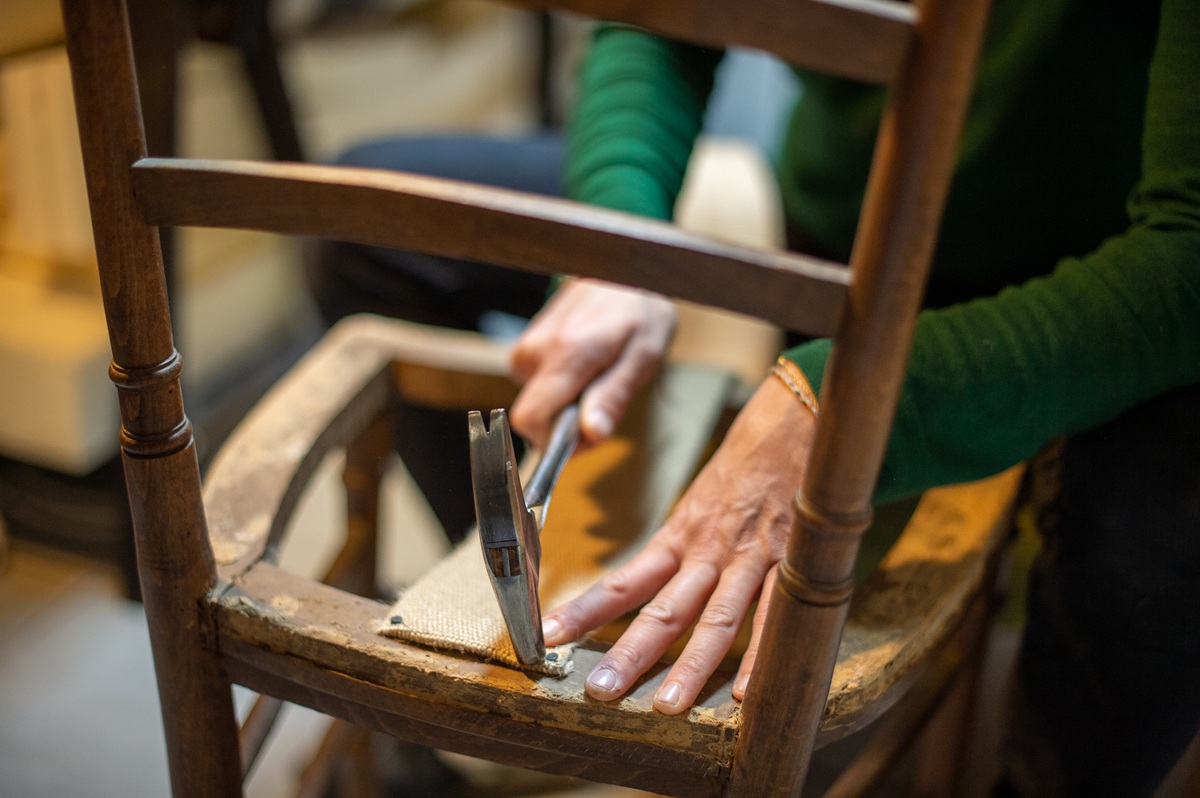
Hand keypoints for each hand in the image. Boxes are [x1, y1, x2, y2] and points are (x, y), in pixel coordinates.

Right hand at [509, 279, 676, 447]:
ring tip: (597, 375)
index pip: (530, 420)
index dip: (554, 442)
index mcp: (567, 354)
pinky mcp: (525, 347)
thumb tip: (592, 435)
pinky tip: (583, 366)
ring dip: (565, 403)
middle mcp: (537, 350)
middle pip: (532, 417)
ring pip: (536, 403)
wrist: (621, 271)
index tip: (585, 437)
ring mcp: (527, 347)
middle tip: (603, 401)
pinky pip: (536, 386)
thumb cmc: (639, 312)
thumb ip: (613, 396)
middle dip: (565, 423)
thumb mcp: (644, 357)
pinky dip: (559, 387)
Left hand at [541, 376, 816, 712]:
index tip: (547, 636)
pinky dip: (763, 656)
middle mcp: (707, 552)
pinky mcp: (791, 560)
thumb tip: (648, 586)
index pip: (623, 582)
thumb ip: (680, 549)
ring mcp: (749, 558)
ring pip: (716, 619)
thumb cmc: (745, 464)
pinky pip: (776, 614)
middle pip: (663, 610)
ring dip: (691, 665)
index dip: (585, 611)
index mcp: (678, 539)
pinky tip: (747, 693)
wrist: (794, 420)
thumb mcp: (699, 504)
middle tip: (597, 692)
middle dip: (629, 654)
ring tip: (667, 706)